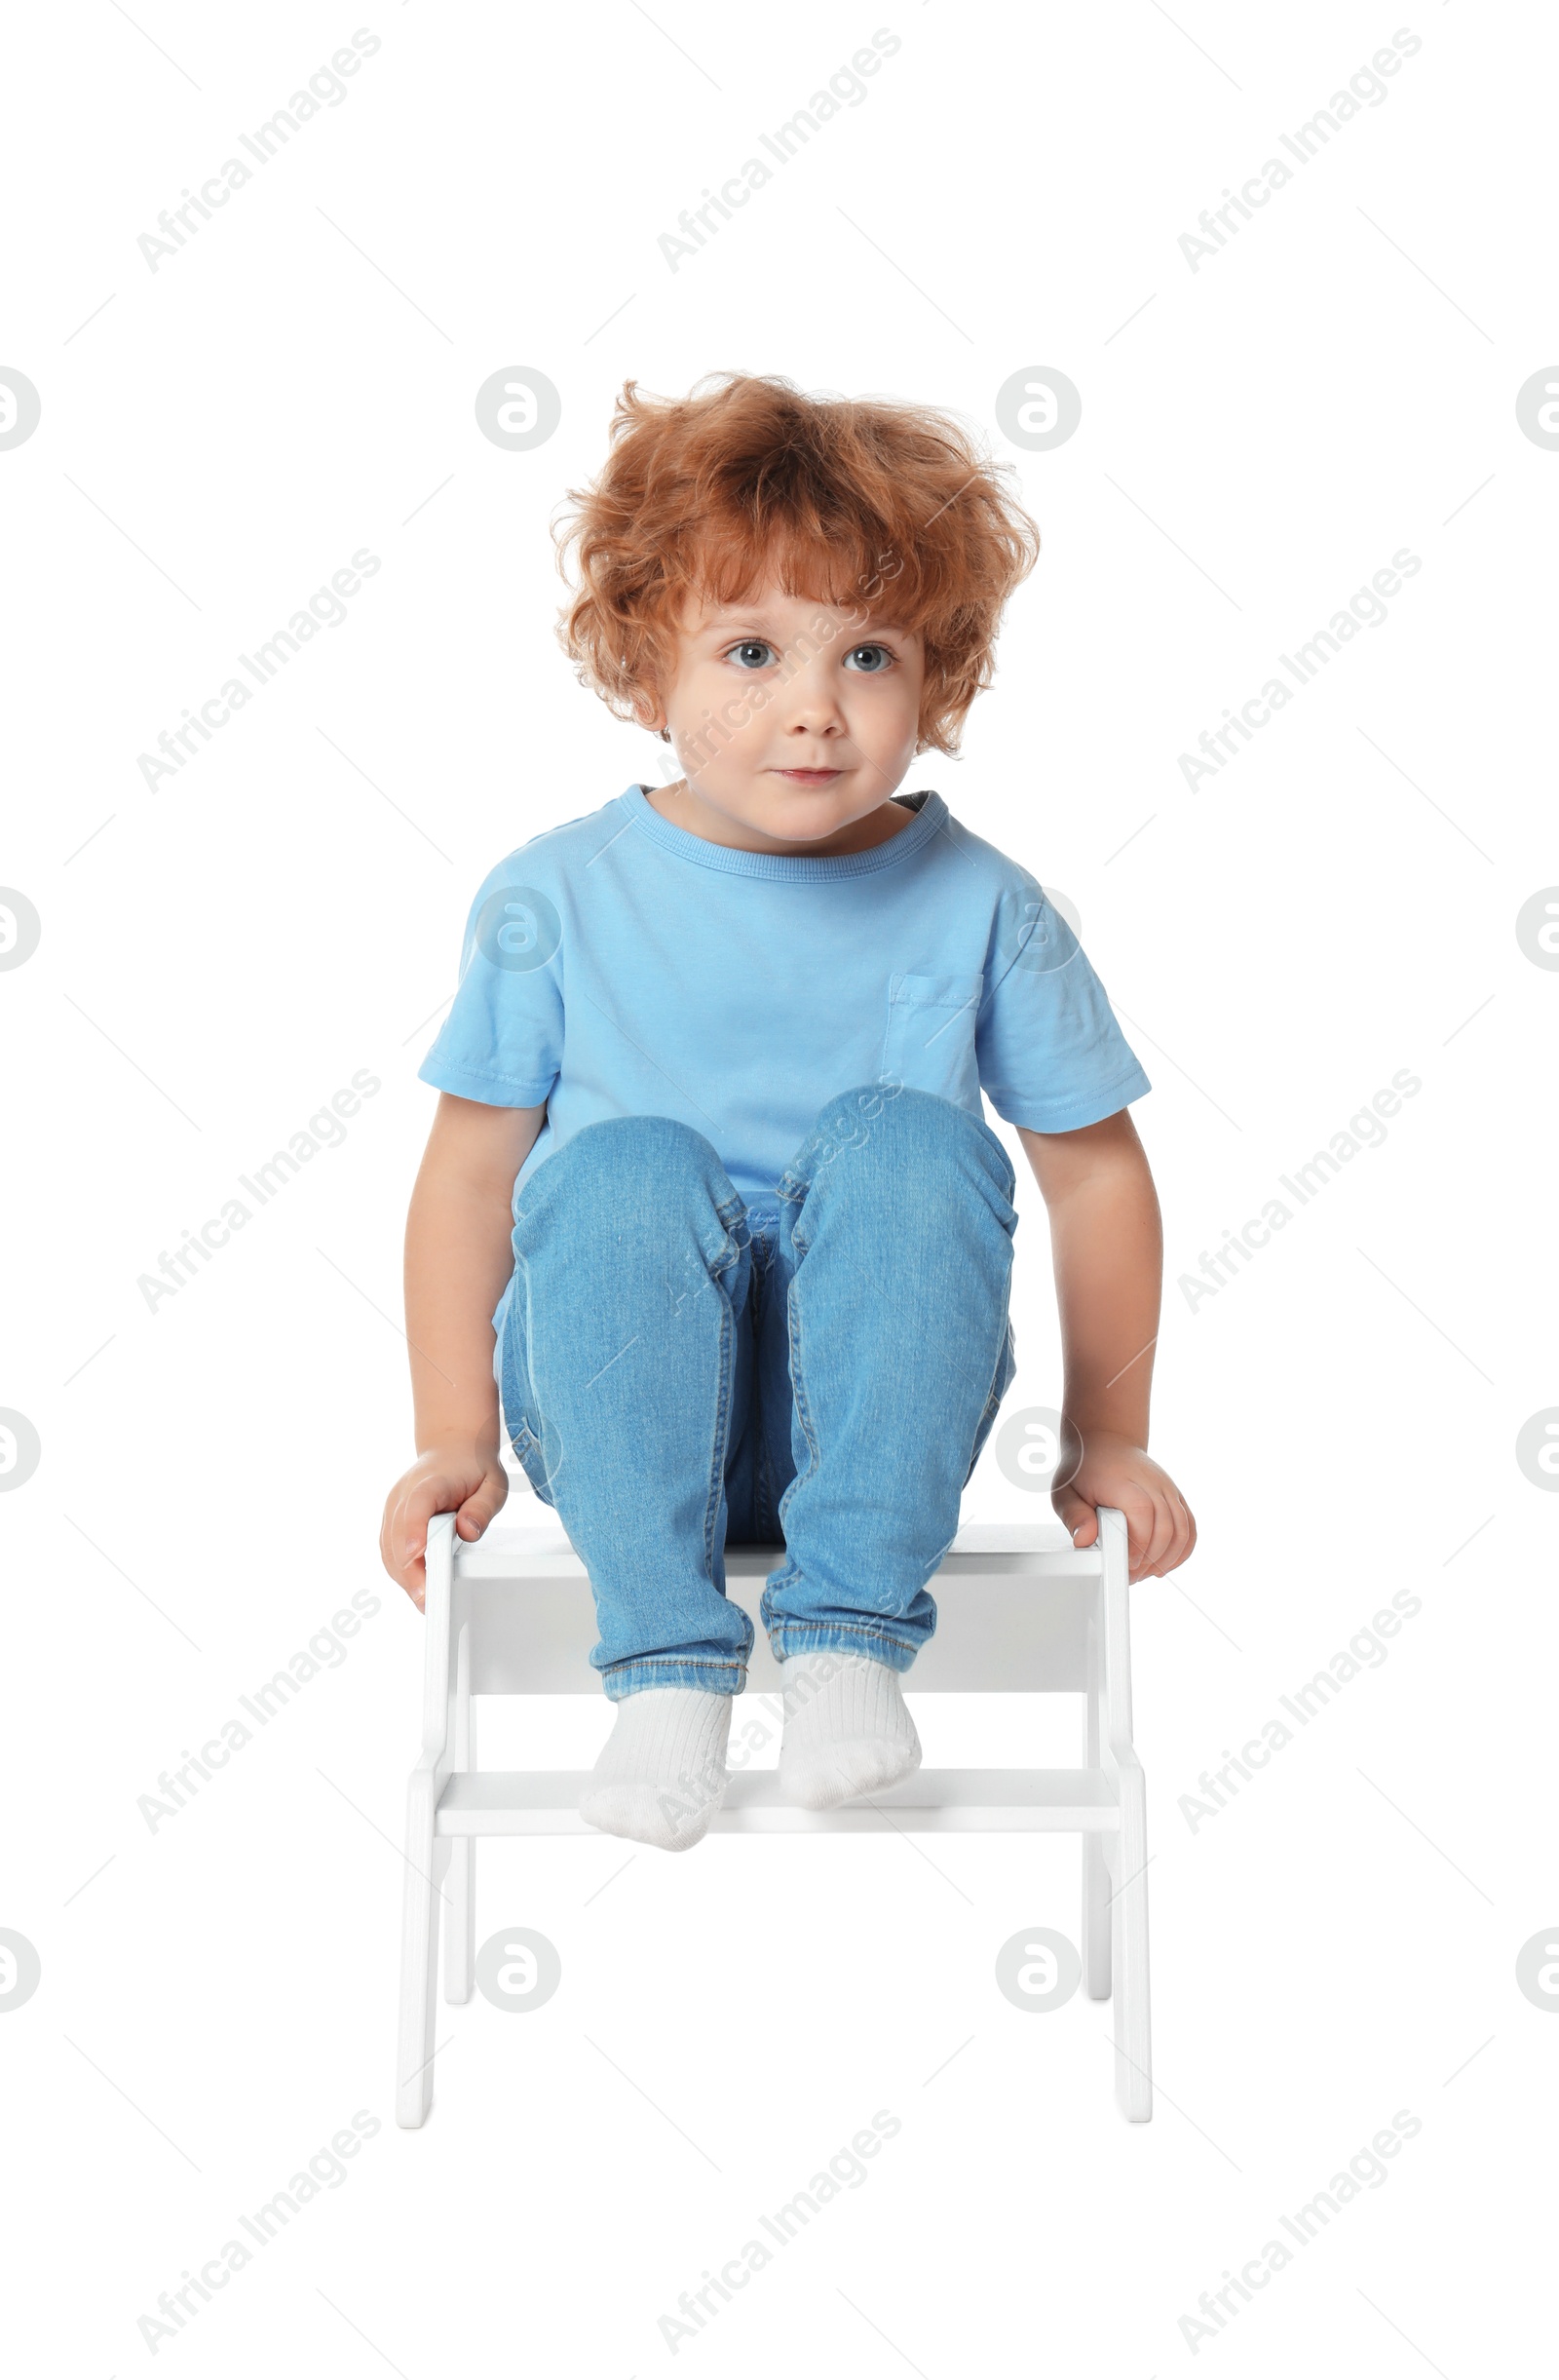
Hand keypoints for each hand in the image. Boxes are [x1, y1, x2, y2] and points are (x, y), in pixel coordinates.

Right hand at [380, 1443, 508, 1610]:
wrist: (451, 1447)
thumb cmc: (472, 1467)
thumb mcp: (492, 1483)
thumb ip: (482, 1508)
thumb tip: (467, 1531)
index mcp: (429, 1482)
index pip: (416, 1507)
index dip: (413, 1532)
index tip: (415, 1556)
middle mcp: (403, 1495)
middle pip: (397, 1536)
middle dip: (410, 1571)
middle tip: (427, 1601)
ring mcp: (393, 1508)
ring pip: (388, 1548)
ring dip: (403, 1576)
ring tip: (425, 1602)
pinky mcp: (391, 1521)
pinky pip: (389, 1550)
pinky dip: (400, 1570)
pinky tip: (417, 1587)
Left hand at [1053, 1428, 1195, 1580]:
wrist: (1106, 1442)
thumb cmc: (1085, 1470)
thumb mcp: (1066, 1492)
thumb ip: (1074, 1516)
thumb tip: (1083, 1540)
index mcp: (1125, 1483)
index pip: (1143, 1517)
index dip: (1136, 1547)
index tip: (1123, 1565)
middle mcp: (1153, 1484)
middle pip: (1166, 1529)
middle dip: (1149, 1560)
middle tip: (1129, 1575)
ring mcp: (1168, 1490)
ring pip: (1183, 1531)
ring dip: (1166, 1560)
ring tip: (1143, 1572)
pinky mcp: (1176, 1497)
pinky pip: (1190, 1528)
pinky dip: (1181, 1551)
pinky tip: (1163, 1564)